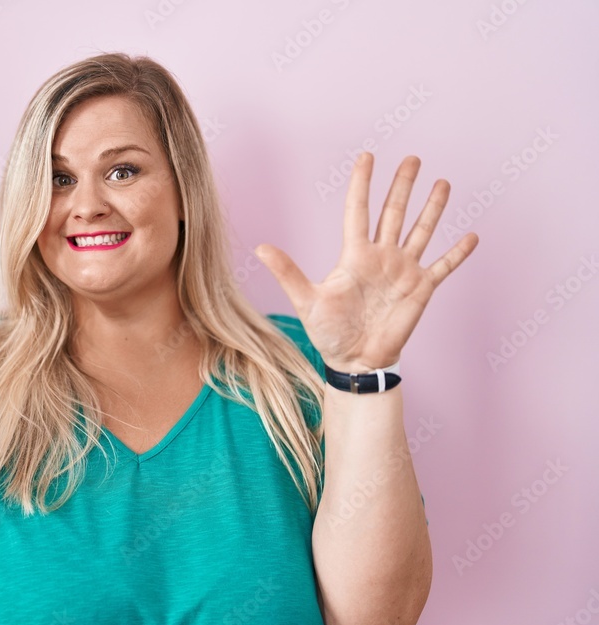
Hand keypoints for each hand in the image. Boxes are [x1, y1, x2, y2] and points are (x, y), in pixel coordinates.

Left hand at [254, 152, 478, 371]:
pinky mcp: (421, 289)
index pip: (359, 210)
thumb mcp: (306, 300)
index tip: (367, 156)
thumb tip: (259, 248)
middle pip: (394, 212)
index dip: (363, 183)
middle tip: (412, 158)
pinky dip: (457, 253)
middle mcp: (381, 257)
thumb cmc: (328, 333)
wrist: (355, 361)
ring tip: (442, 183)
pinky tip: (471, 236)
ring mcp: (403, 271)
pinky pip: (443, 266)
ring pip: (421, 231)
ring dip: (432, 208)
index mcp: (355, 255)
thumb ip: (287, 272)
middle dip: (403, 185)